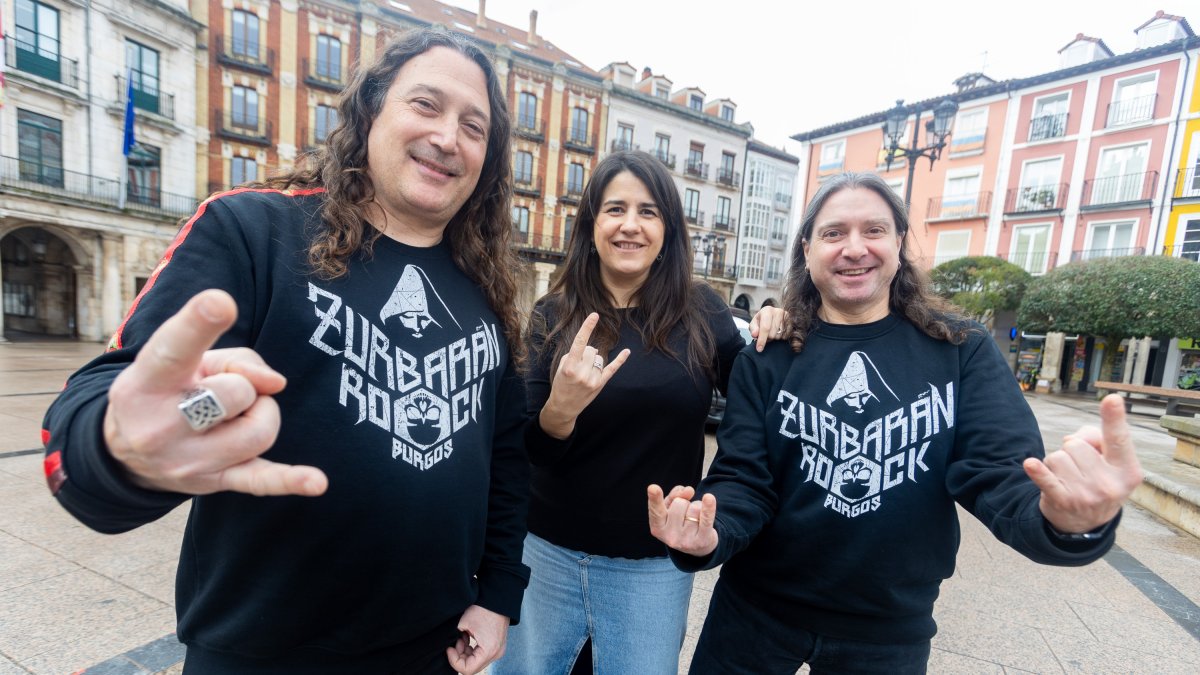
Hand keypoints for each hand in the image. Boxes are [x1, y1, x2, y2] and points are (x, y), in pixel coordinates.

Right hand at [103, 289, 327, 496]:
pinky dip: (290, 481)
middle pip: (236, 393)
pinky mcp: (213, 482)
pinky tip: (317, 483)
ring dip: (261, 415)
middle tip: (225, 389)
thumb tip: (276, 383)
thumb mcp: (184, 362)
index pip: (175, 349)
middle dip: (243, 384)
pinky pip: (259, 482)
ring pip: (259, 431)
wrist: (125, 453)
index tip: (220, 302)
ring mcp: (187, 460)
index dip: (199, 324)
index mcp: (146, 381)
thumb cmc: (169, 389)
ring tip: (239, 414)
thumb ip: (232, 358)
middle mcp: (160, 425)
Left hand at [446, 604, 509, 674]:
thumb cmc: (482, 609)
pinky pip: (481, 655)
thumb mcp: (463, 624)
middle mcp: (496, 654)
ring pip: (476, 662)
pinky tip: (467, 637)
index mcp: (488, 651)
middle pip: (472, 667)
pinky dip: (472, 649)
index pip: (467, 669)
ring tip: (461, 637)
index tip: (449, 648)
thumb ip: (455, 639)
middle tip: (454, 643)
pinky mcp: (497, 646)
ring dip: (465, 653)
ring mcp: (498, 651)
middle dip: (459, 657)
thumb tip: (450, 648)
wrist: (497, 599)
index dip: (454, 661)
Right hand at [538, 312, 630, 438]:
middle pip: (591, 349)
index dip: (587, 327)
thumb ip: (574, 355)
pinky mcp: (601, 384)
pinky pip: (612, 369)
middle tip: (579, 365)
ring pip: (599, 357)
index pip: (579, 342)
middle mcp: (582, 373)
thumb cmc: (561, 384)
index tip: (594, 315)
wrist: (564, 406)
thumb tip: (590, 348)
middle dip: (585, 353)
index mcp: (570, 367)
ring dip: (592, 361)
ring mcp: (593, 380)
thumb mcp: (561, 368)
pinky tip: (627, 352)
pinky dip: (620, 360)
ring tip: (584, 373)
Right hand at [647, 484, 718, 556]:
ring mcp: (686, 541)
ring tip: (696, 518)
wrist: (698, 547)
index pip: (656, 511)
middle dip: (685, 502)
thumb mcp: (671, 507)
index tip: (653, 487)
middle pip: (679, 503)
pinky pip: (706, 519)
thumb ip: (675, 495)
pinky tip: (709, 498)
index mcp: (658, 528)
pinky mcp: (702, 541)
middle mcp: (670, 537)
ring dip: (697, 507)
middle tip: (686, 514)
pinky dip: (708, 508)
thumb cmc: (680, 521)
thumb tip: (689, 490)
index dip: (654, 499)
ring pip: (694, 508)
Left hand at [748, 306, 787, 351]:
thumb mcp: (754, 324)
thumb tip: (755, 334)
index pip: (765, 327)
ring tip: (772, 332)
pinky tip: (778, 332)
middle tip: (765, 335)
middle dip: (767, 338)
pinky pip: (786, 336)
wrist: (772, 316)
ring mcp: (787, 317)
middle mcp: (778, 311)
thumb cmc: (761, 321)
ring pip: (780, 336)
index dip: (762, 339)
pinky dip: (781, 337)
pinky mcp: (793, 322)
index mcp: (767, 310)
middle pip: (772, 334)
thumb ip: (753, 329)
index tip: (759, 349)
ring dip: (774, 338)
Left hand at [1023, 394, 1142, 533]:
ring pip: (1057, 456)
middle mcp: (1110, 484)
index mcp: (1128, 471)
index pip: (1118, 438)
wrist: (1085, 523)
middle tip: (1078, 468)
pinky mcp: (1062, 501)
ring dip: (1055, 463)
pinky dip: (1037, 471)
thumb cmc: (1098, 479)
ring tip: (1067, 478)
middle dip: (1071, 451)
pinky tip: (1030, 464)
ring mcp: (1086, 495)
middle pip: (1075, 445)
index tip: (1111, 399)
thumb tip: (1073, 439)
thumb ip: (1095, 439)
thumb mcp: (1109, 462)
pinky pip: (1046, 479)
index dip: (1114, 417)